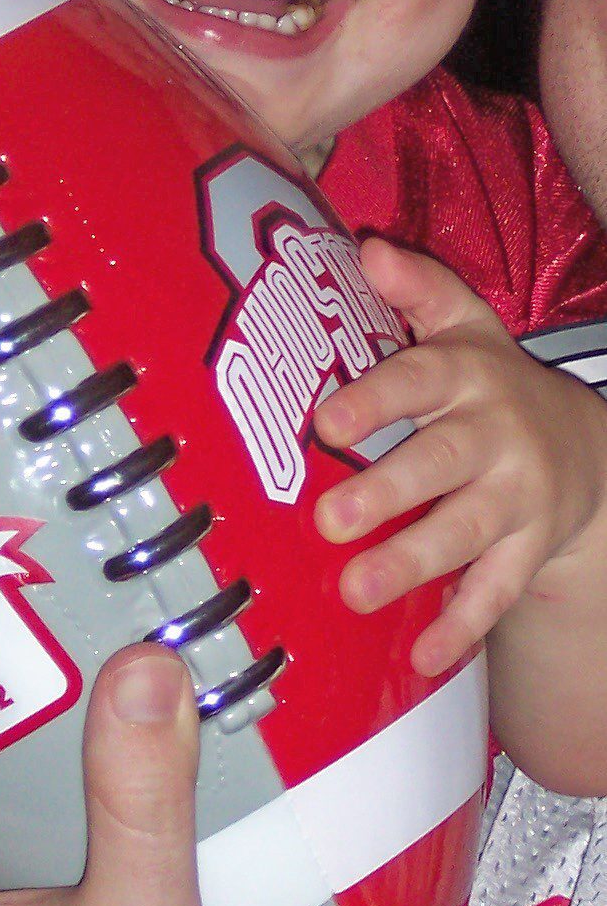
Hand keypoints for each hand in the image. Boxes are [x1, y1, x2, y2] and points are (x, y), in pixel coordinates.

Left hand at [313, 237, 606, 677]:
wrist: (587, 446)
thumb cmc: (489, 383)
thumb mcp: (466, 326)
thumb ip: (419, 288)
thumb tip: (369, 246)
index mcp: (467, 374)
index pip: (420, 380)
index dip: (376, 399)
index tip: (326, 422)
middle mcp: (495, 434)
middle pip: (441, 464)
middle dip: (387, 492)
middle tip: (328, 520)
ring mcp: (518, 496)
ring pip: (468, 533)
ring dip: (413, 564)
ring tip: (356, 592)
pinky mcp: (530, 549)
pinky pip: (498, 592)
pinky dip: (463, 627)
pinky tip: (423, 658)